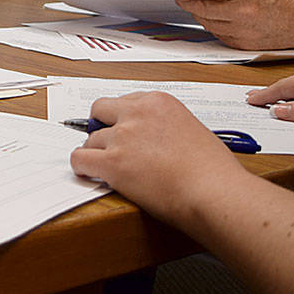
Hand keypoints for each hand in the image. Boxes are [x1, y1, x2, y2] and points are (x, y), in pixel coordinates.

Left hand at [70, 91, 246, 225]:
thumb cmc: (212, 170)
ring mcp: (123, 137)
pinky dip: (81, 167)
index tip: (122, 129)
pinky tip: (89, 174)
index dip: (121, 118)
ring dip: (96, 152)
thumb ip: (166, 127)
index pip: (125, 101)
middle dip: (101, 127)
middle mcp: (137, 114)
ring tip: (106, 167)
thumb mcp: (192, 129)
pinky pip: (80, 159)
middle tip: (106, 144)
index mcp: (158, 102)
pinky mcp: (112, 162)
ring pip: (90, 140)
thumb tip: (156, 139)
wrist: (213, 191)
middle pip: (100, 111)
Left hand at [175, 0, 293, 49]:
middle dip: (188, 0)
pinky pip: (217, 33)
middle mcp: (243, 13)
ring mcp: (242, 32)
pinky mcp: (243, 45)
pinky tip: (215, 15)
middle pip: (200, 7)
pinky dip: (212, 24)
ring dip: (198, 12)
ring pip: (206, 22)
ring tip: (199, 3)